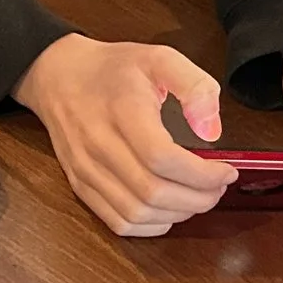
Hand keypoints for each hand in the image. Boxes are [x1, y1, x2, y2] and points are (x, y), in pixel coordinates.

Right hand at [14, 33, 236, 236]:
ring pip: (136, 213)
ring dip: (177, 214)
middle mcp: (98, 143)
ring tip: (197, 198)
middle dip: (198, 198)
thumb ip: (194, 86)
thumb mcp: (159, 56)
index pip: (162, 158)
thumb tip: (211, 131)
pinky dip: (150, 226)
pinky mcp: (79, 183)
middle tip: (217, 188)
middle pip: (152, 192)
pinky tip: (168, 210)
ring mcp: (85, 168)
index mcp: (121, 110)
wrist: (56, 75)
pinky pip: (117, 221)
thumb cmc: (111, 68)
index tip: (226, 171)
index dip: (202, 174)